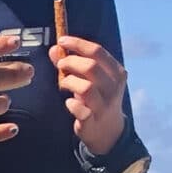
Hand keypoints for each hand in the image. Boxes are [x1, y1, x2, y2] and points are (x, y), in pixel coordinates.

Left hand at [50, 34, 126, 155]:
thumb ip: (72, 64)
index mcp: (116, 72)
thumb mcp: (90, 79)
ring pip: (86, 88)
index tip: (62, 41)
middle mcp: (113, 87)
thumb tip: (55, 48)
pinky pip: (81, 110)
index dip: (78, 44)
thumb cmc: (97, 99)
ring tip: (64, 84)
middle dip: (71, 62)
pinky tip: (69, 102)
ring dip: (69, 82)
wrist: (108, 131)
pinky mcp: (93, 121)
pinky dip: (71, 104)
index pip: (97, 51)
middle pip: (91, 67)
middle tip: (61, 65)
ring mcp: (104, 105)